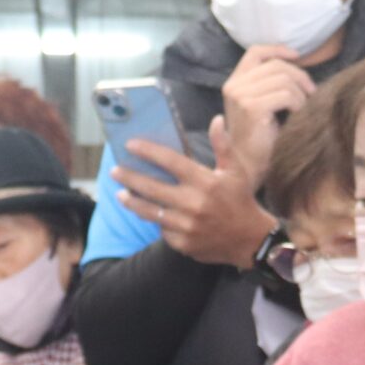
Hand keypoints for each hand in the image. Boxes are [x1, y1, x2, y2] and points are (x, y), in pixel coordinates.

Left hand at [114, 118, 277, 270]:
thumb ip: (222, 145)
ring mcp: (186, 226)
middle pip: (152, 187)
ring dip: (132, 202)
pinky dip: (156, 221)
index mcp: (205, 182)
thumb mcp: (235, 171)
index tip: (130, 145)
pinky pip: (162, 230)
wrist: (250, 240)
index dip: (148, 151)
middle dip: (129, 178)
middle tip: (115, 171)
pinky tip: (149, 214)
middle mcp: (193, 203)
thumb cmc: (240, 200)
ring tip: (121, 195)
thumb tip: (215, 120)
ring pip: (150, 212)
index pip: (170, 161)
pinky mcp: (183, 244)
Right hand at [220, 46, 317, 180]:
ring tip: (302, 110)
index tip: (297, 56)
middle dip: (300, 77)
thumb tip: (297, 62)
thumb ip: (269, 83)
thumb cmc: (260, 140)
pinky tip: (297, 116)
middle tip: (311, 94)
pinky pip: (286, 95)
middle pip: (276, 66)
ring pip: (284, 79)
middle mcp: (234, 86)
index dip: (278, 50)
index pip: (256, 52)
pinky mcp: (251, 107)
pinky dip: (298, 104)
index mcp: (234, 83)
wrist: (248, 169)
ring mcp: (240, 96)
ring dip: (300, 94)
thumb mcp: (261, 105)